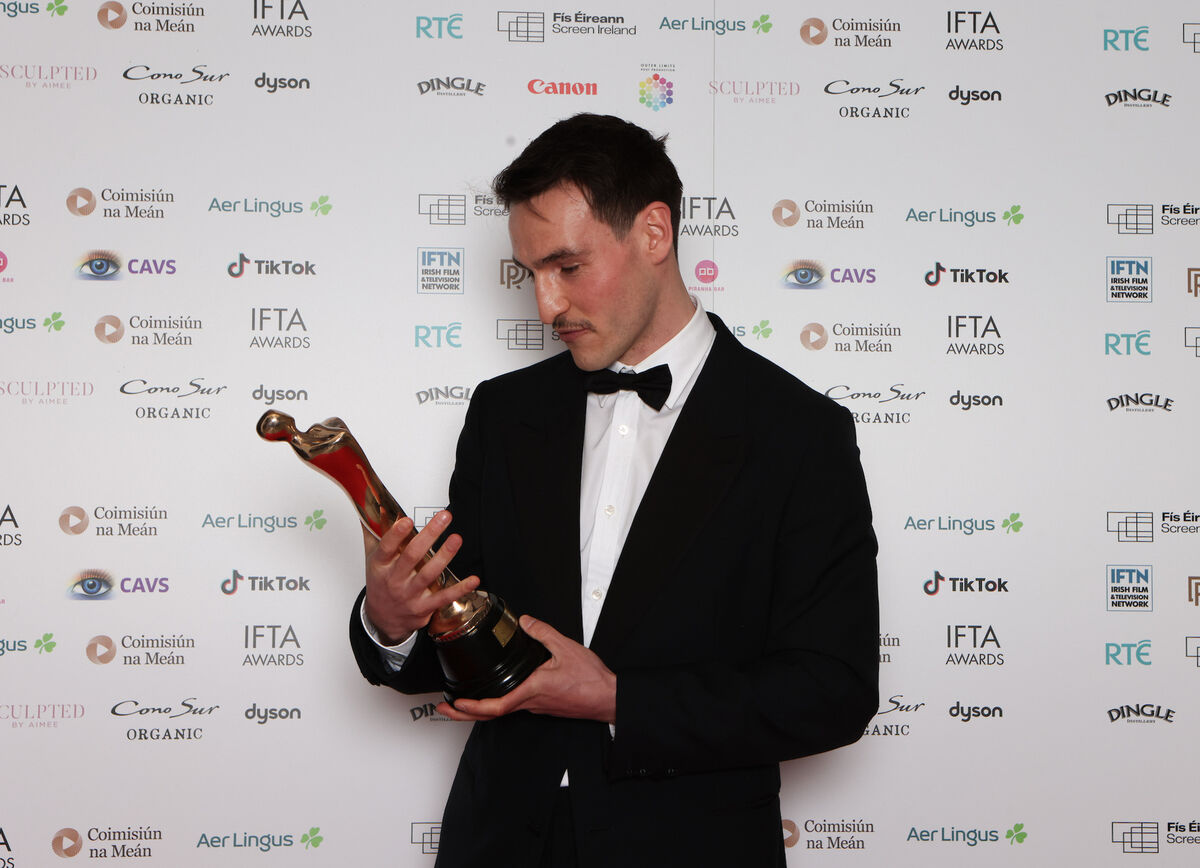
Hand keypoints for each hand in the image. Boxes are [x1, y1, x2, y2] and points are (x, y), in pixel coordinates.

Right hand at [362, 511, 479, 644]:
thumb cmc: (380, 583)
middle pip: (412, 556)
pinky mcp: (424, 607)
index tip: (406, 520)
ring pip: (429, 574)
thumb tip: (370, 507)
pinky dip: (459, 589)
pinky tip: (473, 579)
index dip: (396, 534)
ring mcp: (410, 594)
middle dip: (429, 535)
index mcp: (381, 565)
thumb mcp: (371, 558)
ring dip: (444, 556)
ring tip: (456, 539)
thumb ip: (373, 533)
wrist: (382, 619)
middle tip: (443, 517)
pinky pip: (443, 597)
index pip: (387, 548)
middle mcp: (395, 579)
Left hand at [436, 616, 616, 723]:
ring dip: (479, 709)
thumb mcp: (567, 648)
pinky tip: (492, 694)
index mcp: (533, 690)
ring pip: (502, 711)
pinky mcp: (543, 705)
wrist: (608, 698)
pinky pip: (514, 706)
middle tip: (445, 708)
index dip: (473, 707)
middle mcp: (531, 703)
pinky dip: (496, 704)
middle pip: (492, 714)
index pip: (497, 706)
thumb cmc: (591, 680)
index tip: (456, 704)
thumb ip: (544, 633)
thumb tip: (525, 621)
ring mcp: (536, 707)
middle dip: (465, 714)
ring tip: (462, 702)